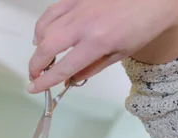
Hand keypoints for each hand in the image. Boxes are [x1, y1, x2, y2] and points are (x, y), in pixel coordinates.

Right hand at [28, 0, 177, 92]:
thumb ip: (91, 68)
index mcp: (98, 42)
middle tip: (35, 76)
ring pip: (45, 30)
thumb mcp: (120, 54)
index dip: (45, 82)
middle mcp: (84, 25)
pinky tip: (41, 35)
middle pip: (46, 49)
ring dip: (38, 48)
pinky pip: (51, 13)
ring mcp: (78, 8)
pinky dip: (41, 26)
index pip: (63, 68)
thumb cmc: (144, 24)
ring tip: (41, 58)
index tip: (33, 88)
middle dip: (35, 66)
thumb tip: (69, 80)